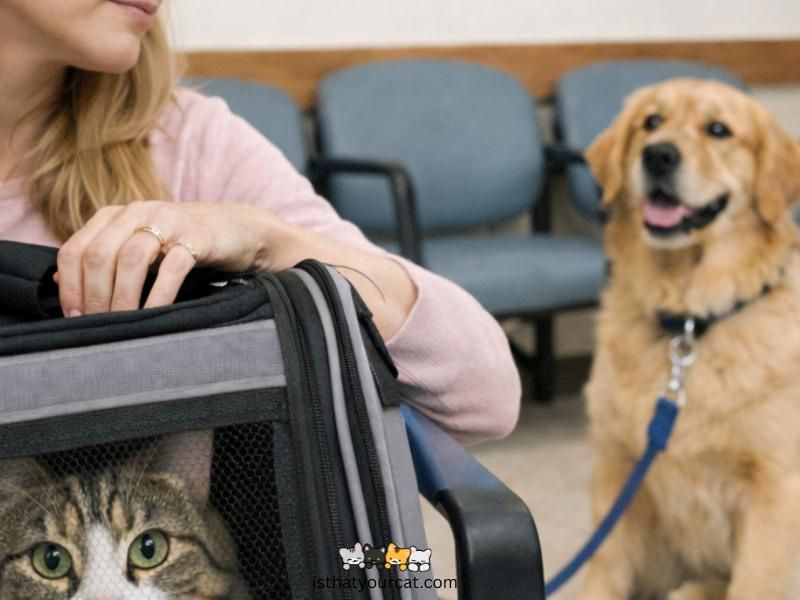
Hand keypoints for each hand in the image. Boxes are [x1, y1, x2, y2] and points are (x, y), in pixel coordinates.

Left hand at [55, 201, 273, 315]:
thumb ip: (103, 261)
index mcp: (114, 216)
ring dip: (123, 297)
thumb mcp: (138, 248)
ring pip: (131, 259)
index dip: (69, 287)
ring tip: (124, 323)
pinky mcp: (197, 236)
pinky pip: (172, 267)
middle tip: (100, 325)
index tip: (75, 318)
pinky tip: (154, 314)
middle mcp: (136, 213)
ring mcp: (167, 221)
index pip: (75, 250)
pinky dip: (159, 295)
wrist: (236, 230)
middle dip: (94, 296)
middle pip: (99, 255)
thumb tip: (60, 281)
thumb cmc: (180, 245)